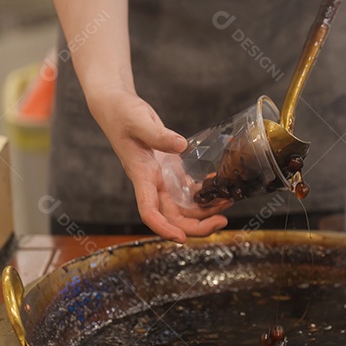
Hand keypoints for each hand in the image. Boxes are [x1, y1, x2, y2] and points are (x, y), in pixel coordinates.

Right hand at [87, 88, 228, 241]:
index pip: (149, 212)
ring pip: (183, 206)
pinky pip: (188, 189)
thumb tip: (181, 146)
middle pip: (173, 216)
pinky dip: (204, 192)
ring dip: (205, 210)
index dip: (164, 228)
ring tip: (228, 202)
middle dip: (197, 225)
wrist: (117, 107)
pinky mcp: (170, 169)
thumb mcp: (139, 122)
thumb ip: (159, 135)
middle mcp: (152, 183)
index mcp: (141, 176)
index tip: (182, 238)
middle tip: (222, 221)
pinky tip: (220, 186)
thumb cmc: (122, 115)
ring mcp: (161, 178)